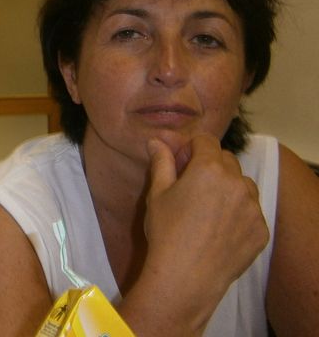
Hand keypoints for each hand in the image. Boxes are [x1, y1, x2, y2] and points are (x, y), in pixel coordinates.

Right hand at [135, 133, 268, 330]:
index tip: (182, 164)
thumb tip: (156, 141)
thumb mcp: (157, 194)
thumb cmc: (166, 232)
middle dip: (210, 166)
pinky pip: (252, 211)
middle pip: (226, 160)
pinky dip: (239, 213)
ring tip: (208, 209)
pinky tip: (219, 230)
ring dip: (229, 187)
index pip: (206, 141)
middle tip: (192, 188)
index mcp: (209, 169)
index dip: (191, 149)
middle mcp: (236, 183)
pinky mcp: (261, 230)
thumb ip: (161, 163)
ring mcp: (253, 207)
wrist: (186, 277)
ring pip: (243, 184)